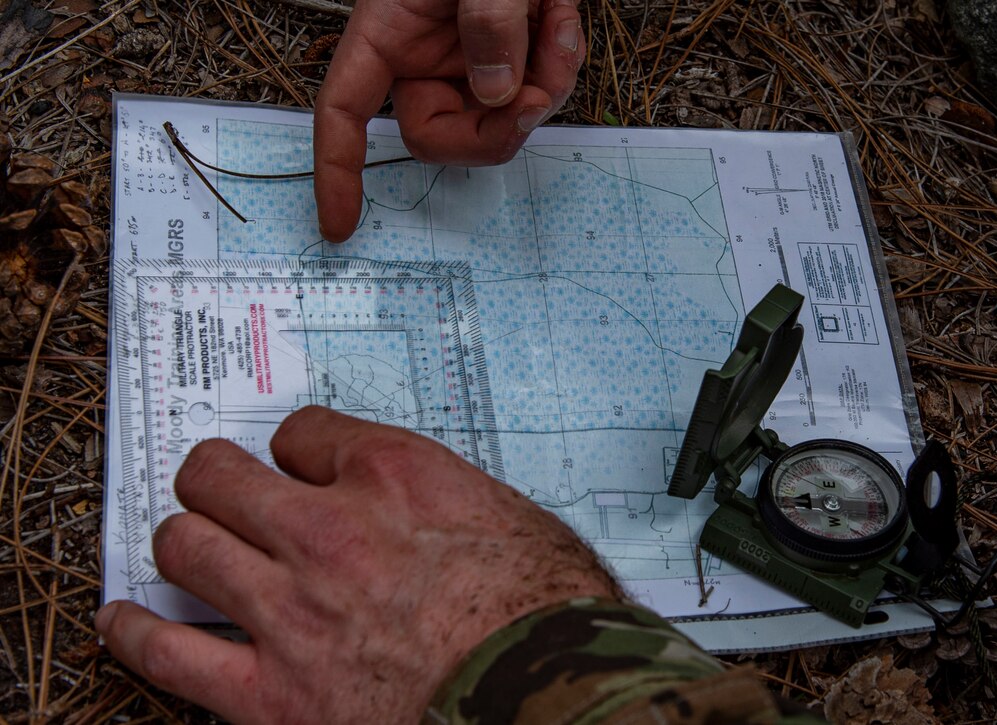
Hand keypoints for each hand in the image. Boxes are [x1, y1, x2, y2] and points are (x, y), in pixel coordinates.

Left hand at [95, 406, 619, 722]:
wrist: (545, 687)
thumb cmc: (545, 607)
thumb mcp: (504, 512)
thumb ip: (439, 496)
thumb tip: (420, 505)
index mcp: (389, 475)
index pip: (300, 432)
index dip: (295, 449)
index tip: (299, 464)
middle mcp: (325, 529)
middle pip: (220, 474)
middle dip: (217, 476)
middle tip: (221, 488)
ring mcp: (289, 610)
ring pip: (184, 545)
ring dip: (180, 538)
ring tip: (184, 543)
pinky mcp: (270, 693)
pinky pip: (168, 652)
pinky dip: (134, 632)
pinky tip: (124, 620)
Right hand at [313, 0, 585, 241]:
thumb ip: (488, 19)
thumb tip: (497, 97)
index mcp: (387, 31)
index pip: (344, 111)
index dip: (337, 169)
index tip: (339, 223)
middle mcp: (423, 57)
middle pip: (439, 139)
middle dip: (494, 132)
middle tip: (534, 98)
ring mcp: (468, 63)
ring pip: (498, 122)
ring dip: (542, 85)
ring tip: (556, 15)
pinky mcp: (509, 62)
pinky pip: (535, 94)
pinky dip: (560, 64)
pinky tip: (561, 13)